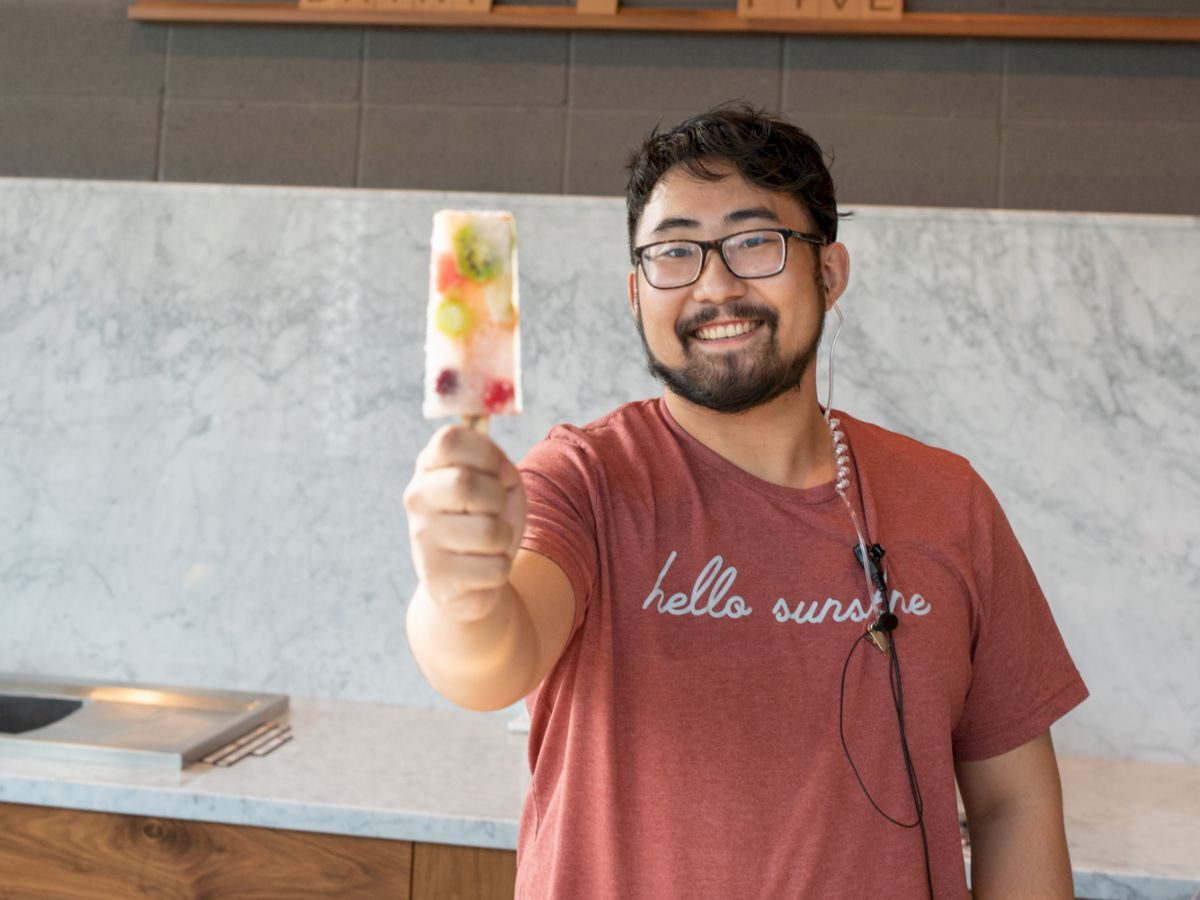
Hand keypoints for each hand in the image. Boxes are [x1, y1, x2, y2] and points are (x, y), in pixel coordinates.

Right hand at [404, 425, 526, 622]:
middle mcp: (417, 498)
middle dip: (497, 499)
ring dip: (503, 538)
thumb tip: (500, 472)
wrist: (474, 578)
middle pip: (465, 483)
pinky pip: (493, 568)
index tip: (497, 472)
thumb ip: (499, 466)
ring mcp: (421, 538)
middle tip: (494, 512)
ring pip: (488, 531)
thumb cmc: (489, 518)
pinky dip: (501, 569)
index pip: (450, 439)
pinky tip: (482, 567)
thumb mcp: (500, 484)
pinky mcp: (435, 577)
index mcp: (430, 466)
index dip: (486, 453)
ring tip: (490, 542)